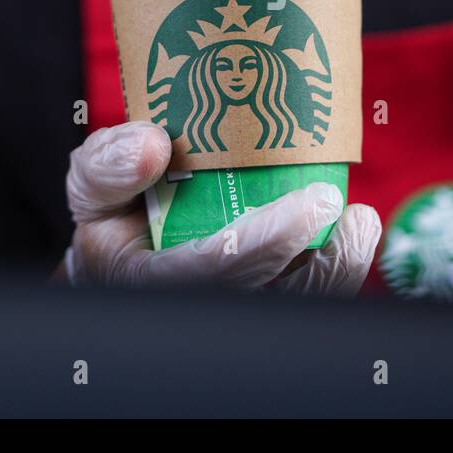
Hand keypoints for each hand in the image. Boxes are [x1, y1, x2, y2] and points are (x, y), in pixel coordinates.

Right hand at [62, 121, 380, 294]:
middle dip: (319, 264)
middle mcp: (195, 302)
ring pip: (295, 306)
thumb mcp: (92, 180)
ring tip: (360, 225)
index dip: (265, 243)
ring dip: (336, 270)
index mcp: (147, 279)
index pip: (215, 272)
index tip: (311, 202)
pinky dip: (334, 267)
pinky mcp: (261, 295)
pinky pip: (304, 296)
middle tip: (345, 210)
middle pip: (268, 300)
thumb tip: (151, 146)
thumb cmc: (114, 206)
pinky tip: (352, 232)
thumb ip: (108, 165)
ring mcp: (232, 303)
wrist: (122, 241)